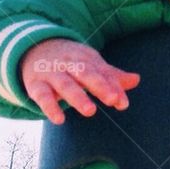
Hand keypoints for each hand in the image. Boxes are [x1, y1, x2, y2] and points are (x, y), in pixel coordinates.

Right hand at [20, 38, 139, 123]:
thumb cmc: (70, 62)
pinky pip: (42, 96)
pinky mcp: (36, 85)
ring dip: (77, 97)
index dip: (113, 86)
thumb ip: (111, 76)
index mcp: (85, 59)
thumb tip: (136, 79)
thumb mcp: (90, 65)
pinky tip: (59, 120)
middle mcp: (69, 64)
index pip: (101, 72)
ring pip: (65, 85)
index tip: (122, 102)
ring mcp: (52, 73)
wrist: (33, 48)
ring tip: (90, 111)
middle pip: (85, 73)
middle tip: (112, 100)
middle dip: (100, 86)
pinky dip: (50, 107)